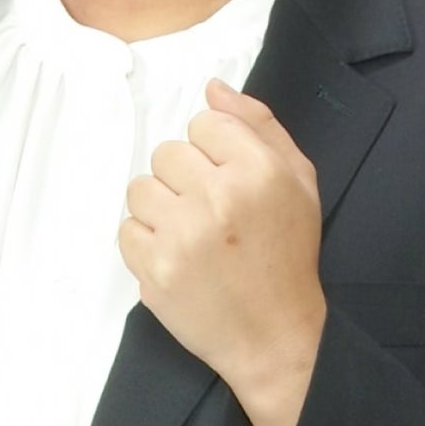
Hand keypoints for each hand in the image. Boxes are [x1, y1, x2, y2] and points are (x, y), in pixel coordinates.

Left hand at [119, 79, 325, 425]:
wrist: (276, 337)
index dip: (213, 151)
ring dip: (161, 207)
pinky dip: (146, 242)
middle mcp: (219, 196)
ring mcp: (183, 235)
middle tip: (210, 212)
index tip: (227, 180)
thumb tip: (212, 89)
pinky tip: (175, 256)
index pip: (203, 123)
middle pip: (168, 152)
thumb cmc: (288, 253)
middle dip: (186, 178)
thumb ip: (257, 124)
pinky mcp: (156, 270)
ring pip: (141, 187)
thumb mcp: (298, 179)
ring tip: (189, 233)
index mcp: (258, 169)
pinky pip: (126, 229)